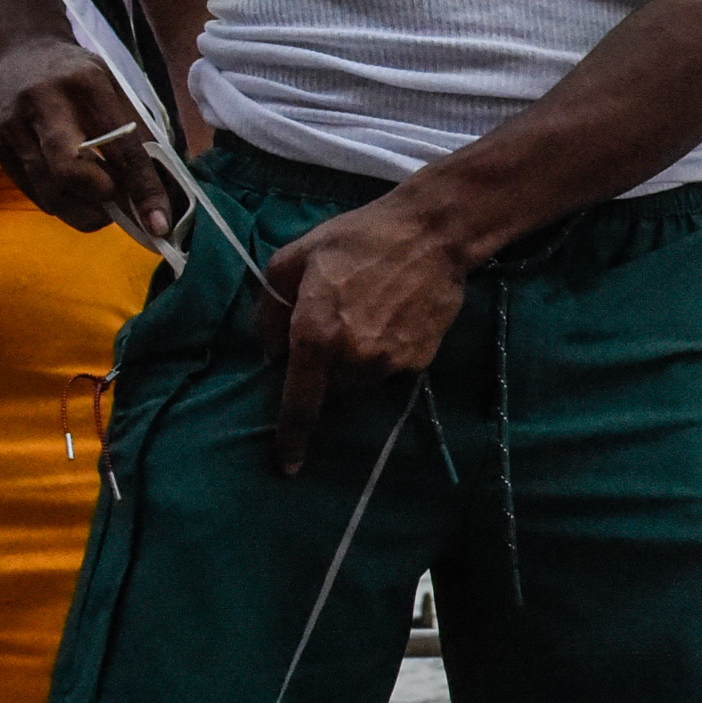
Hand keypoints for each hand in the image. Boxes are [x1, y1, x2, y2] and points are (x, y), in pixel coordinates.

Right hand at [0, 31, 174, 240]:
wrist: (13, 49)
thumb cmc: (76, 75)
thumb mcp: (112, 89)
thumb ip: (133, 136)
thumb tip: (158, 195)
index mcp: (85, 86)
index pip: (120, 147)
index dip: (142, 189)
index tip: (159, 223)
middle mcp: (42, 104)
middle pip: (69, 170)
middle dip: (101, 200)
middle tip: (117, 205)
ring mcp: (11, 126)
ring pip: (48, 190)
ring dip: (82, 211)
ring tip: (100, 206)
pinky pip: (31, 190)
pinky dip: (59, 202)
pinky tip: (73, 195)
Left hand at [257, 186, 473, 474]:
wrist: (432, 236)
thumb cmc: (357, 239)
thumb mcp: (293, 259)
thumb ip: (269, 309)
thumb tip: (270, 350)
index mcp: (315, 335)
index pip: (299, 402)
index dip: (291, 438)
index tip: (287, 466)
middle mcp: (353, 359)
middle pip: (328, 390)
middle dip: (320, 372)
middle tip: (326, 331)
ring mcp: (390, 363)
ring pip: (357, 382)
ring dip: (350, 364)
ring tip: (361, 318)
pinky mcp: (418, 361)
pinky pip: (386, 371)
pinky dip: (379, 355)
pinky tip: (387, 319)